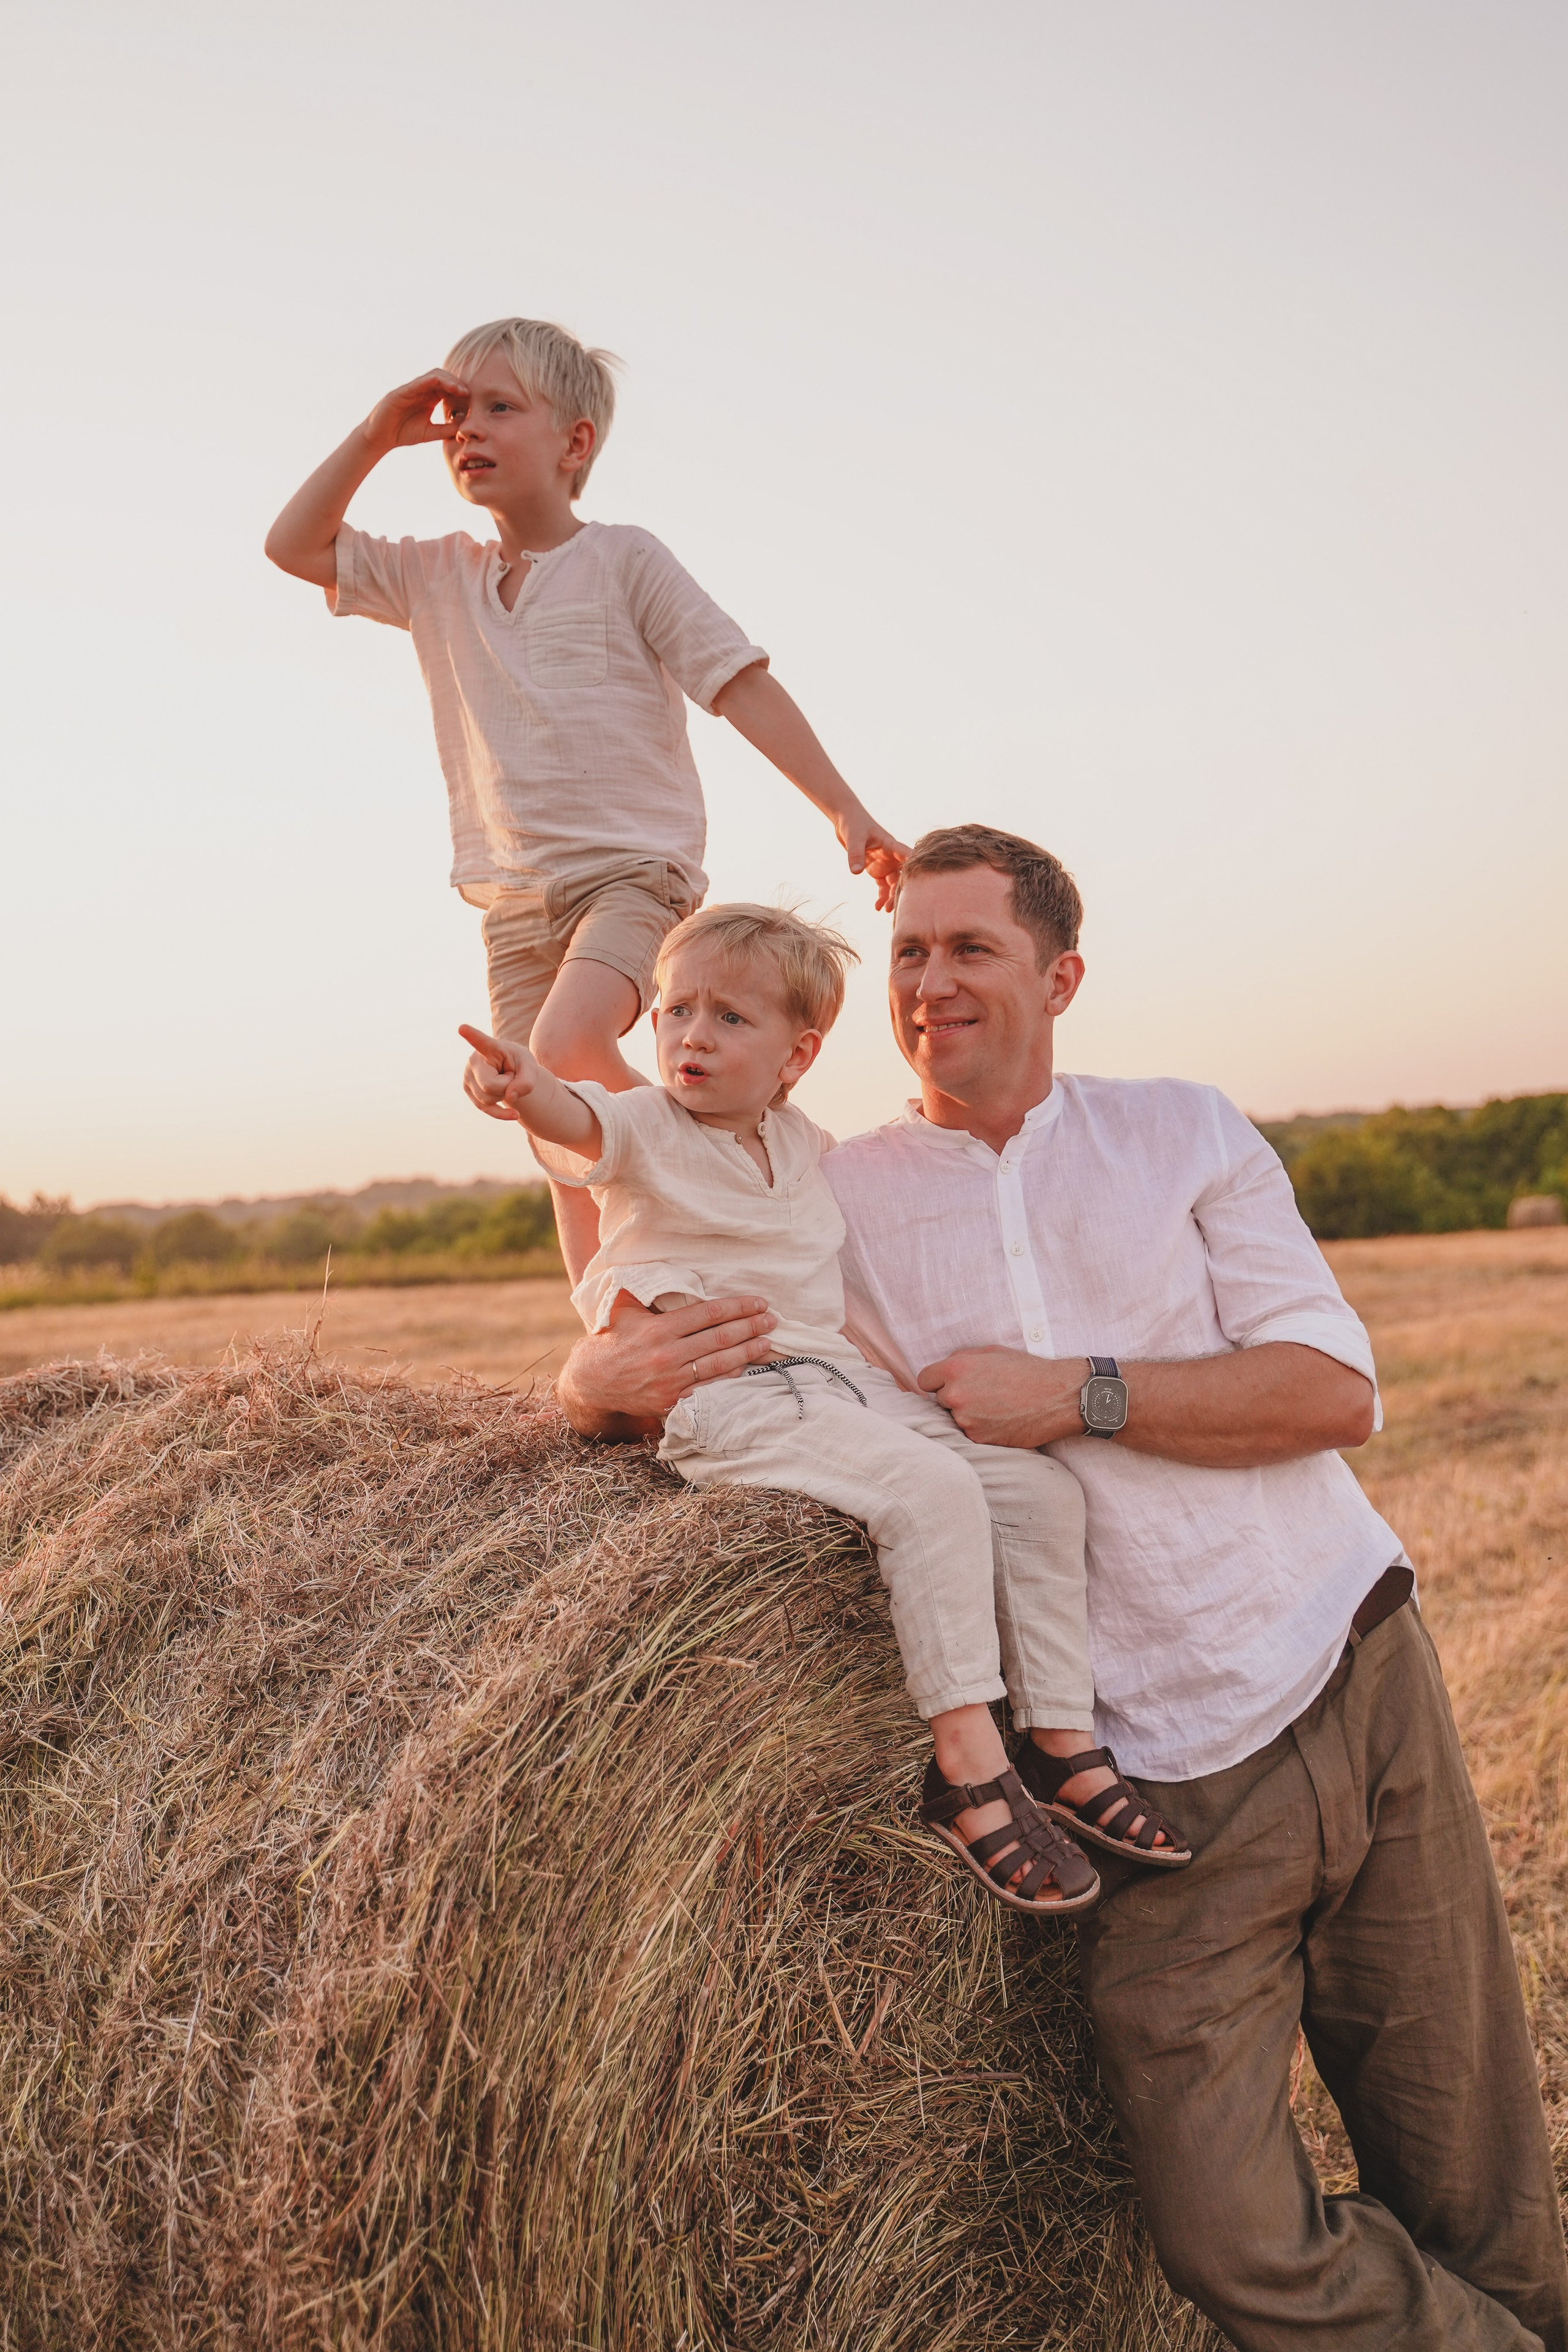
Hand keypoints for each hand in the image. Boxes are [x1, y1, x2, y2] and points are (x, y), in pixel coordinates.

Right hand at [363, 369, 468, 454]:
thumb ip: (446, 428)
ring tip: (460, 390)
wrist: (381, 437)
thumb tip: (465, 425)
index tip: (472, 399)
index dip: (460, 391)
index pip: (448, 388)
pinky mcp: (401, 392)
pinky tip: (441, 384)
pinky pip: (418, 382)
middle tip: (469, 393)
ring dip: (448, 380)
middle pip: (443, 378)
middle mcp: (422, 390)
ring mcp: (412, 389)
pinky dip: (430, 381)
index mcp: (429, 398)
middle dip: (457, 383)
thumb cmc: (404, 433)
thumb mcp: (430, 432)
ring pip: (433, 376)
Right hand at [458, 1023, 536, 1121]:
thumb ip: (527, 1081)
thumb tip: (510, 1097)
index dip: (472, 1035)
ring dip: (503, 1095)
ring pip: (487, 1099)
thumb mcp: (531, 1069)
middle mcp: (474, 1060)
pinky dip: (501, 1114)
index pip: (481, 1042)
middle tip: (509, 1075)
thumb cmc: (519, 1064)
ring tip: (503, 1081)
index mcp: (491, 1047)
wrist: (510, 1071)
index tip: (462, 1028)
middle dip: (506, 1086)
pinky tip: (514, 1114)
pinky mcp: (469, 1090)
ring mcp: (467, 1076)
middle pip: (490, 1085)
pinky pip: (485, 1109)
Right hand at [556, 1292, 779, 1439]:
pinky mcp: (671, 1401)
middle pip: (719, 1338)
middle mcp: (666, 1355)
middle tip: (772, 1320)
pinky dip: (728, 1377)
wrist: (592, 1383)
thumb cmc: (612, 1340)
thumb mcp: (623, 1309)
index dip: (737, 1307)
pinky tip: (745, 1366)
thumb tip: (664, 1261)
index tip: (758, 1302)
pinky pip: (707, 1388)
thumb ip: (646, 1290)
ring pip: (718, 1364)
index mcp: (657, 1329)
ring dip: (747, 1352)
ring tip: (767, 1341)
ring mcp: (670, 1381)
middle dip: (750, 1327)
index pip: (708, 1314)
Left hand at [837, 810, 908, 912]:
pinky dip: (881, 896)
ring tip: (885, 910)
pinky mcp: (878, 869)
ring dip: (891, 897)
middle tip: (892, 906)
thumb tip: (856, 872)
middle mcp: (892, 856)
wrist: (846, 820)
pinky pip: (883, 885)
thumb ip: (855, 854)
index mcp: (891, 845)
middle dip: (899, 891)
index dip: (914, 869)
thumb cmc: (853, 823)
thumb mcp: (853, 837)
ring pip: (894, 883)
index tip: (920, 882)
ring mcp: (886, 863)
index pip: (907, 857)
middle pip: (902, 876)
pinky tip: (877, 907)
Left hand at [918, 1347, 1087, 1447]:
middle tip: (983, 1394)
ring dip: (968, 1414)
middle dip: (955, 1397)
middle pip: (940, 1400)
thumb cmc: (1027, 1370)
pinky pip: (970, 1434)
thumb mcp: (992, 1351)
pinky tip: (1001, 1420)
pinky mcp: (978, 1439)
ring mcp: (966, 1420)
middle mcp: (956, 1395)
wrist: (1057, 1397)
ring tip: (996, 1407)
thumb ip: (961, 1358)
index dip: (938, 1381)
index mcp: (955, 1369)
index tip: (950, 1383)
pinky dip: (981, 1429)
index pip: (924, 1380)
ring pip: (955, 1418)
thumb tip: (942, 1370)